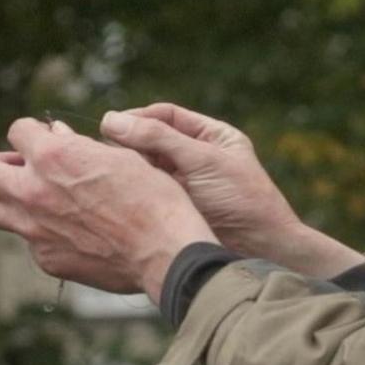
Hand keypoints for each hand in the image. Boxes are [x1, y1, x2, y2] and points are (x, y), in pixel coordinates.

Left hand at [0, 118, 216, 302]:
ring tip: (31, 200)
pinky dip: (39, 233)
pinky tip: (69, 232)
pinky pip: (25, 240)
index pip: (16, 130)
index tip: (46, 142)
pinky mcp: (45, 258)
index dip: (32, 134)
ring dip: (5, 200)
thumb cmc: (152, 197)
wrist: (164, 251)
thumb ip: (80, 146)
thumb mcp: (121, 157)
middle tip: (20, 170)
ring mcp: (34, 229)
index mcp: (53, 155)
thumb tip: (57, 135)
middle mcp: (33, 190)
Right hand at [100, 103, 362, 278]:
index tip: (111, 125)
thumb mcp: (201, 161)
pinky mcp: (176, 207)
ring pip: (147, 166)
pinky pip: (148, 191)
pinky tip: (116, 189)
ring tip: (106, 169)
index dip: (139, 118)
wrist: (261, 249)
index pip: (167, 116)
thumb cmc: (242, 199)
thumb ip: (158, 139)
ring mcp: (185, 182)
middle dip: (129, 142)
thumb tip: (112, 120)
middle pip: (153, 140)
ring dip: (128, 166)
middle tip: (103, 148)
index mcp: (211, 136)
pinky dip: (133, 188)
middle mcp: (196, 156)